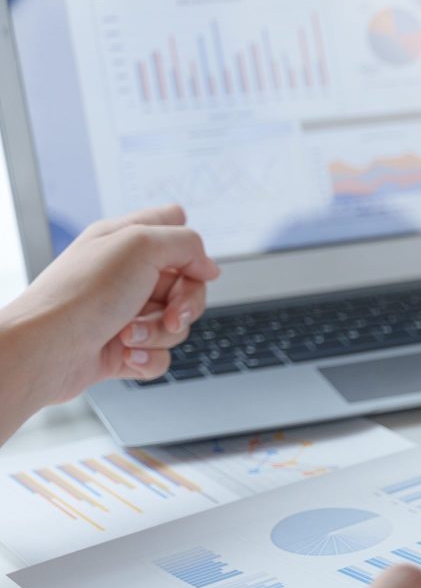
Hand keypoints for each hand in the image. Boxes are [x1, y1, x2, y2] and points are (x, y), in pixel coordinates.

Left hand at [0, 205, 218, 413]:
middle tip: (169, 313)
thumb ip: (186, 244)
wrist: (45, 350)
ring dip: (161, 334)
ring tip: (129, 335)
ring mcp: (125, 313)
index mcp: (124, 241)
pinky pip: (161, 355)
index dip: (192, 251)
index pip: (174, 230)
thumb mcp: (139, 245)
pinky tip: (126, 354)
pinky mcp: (123, 348)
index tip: (191, 269)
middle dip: (186, 304)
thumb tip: (209, 267)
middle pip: (187, 285)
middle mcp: (125, 275)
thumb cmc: (82, 294)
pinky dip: (149, 357)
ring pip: (176, 324)